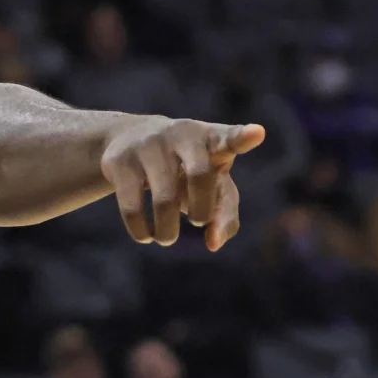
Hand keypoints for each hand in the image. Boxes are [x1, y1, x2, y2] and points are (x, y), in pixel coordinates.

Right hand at [101, 119, 264, 251]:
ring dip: (168, 230)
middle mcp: (183, 135)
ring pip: (164, 199)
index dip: (242, 137)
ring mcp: (150, 145)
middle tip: (197, 221)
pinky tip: (145, 235)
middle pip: (199, 174)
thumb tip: (213, 244)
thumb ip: (224, 214)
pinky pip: (133, 207)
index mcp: (212, 139)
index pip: (229, 138)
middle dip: (201, 209)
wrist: (131, 139)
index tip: (256, 134)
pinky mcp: (121, 161)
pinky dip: (141, 231)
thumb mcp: (211, 185)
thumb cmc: (186, 168)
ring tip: (167, 238)